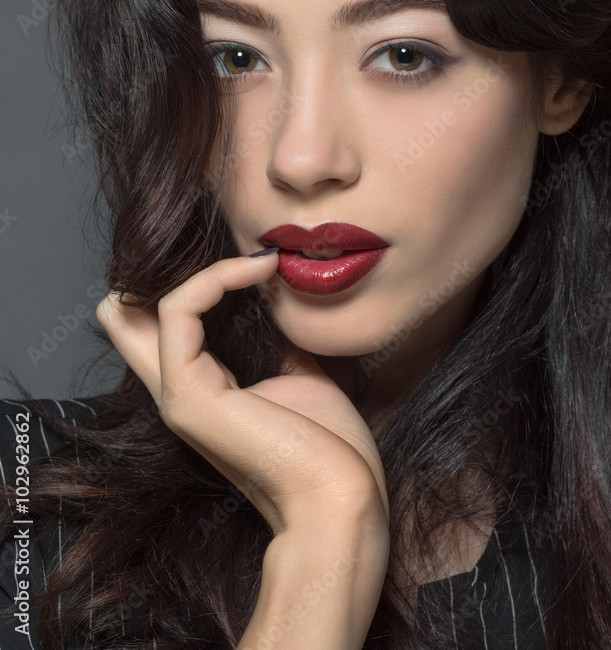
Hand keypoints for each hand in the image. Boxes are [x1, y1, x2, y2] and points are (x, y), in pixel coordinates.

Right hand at [95, 252, 389, 535]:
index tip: (259, 263)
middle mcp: (177, 392)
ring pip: (140, 305)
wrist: (341, 498)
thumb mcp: (300, 377)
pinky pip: (176, 312)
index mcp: (203, 390)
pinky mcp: (188, 395)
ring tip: (262, 261)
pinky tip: (257, 272)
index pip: (159, 327)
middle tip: (234, 260)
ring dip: (207, 269)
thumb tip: (277, 295)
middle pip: (122, 318)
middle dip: (162, 272)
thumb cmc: (331, 448)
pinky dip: (214, 279)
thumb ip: (276, 340)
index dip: (189, 282)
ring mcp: (176, 396)